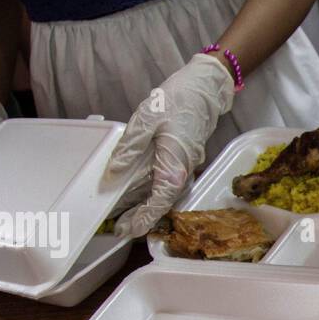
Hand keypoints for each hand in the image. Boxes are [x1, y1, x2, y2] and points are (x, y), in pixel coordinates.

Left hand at [104, 53, 234, 237]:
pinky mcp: (182, 160)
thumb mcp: (146, 119)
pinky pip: (166, 182)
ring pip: (163, 193)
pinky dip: (152, 192)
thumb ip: (130, 147)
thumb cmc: (176, 101)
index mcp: (173, 164)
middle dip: (140, 217)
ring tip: (124, 214)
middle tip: (119, 228)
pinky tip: (139, 193)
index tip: (128, 230)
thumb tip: (115, 172)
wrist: (203, 88)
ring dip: (145, 206)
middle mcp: (182, 171)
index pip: (159, 200)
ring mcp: (184, 167)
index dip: (143, 217)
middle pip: (160, 202)